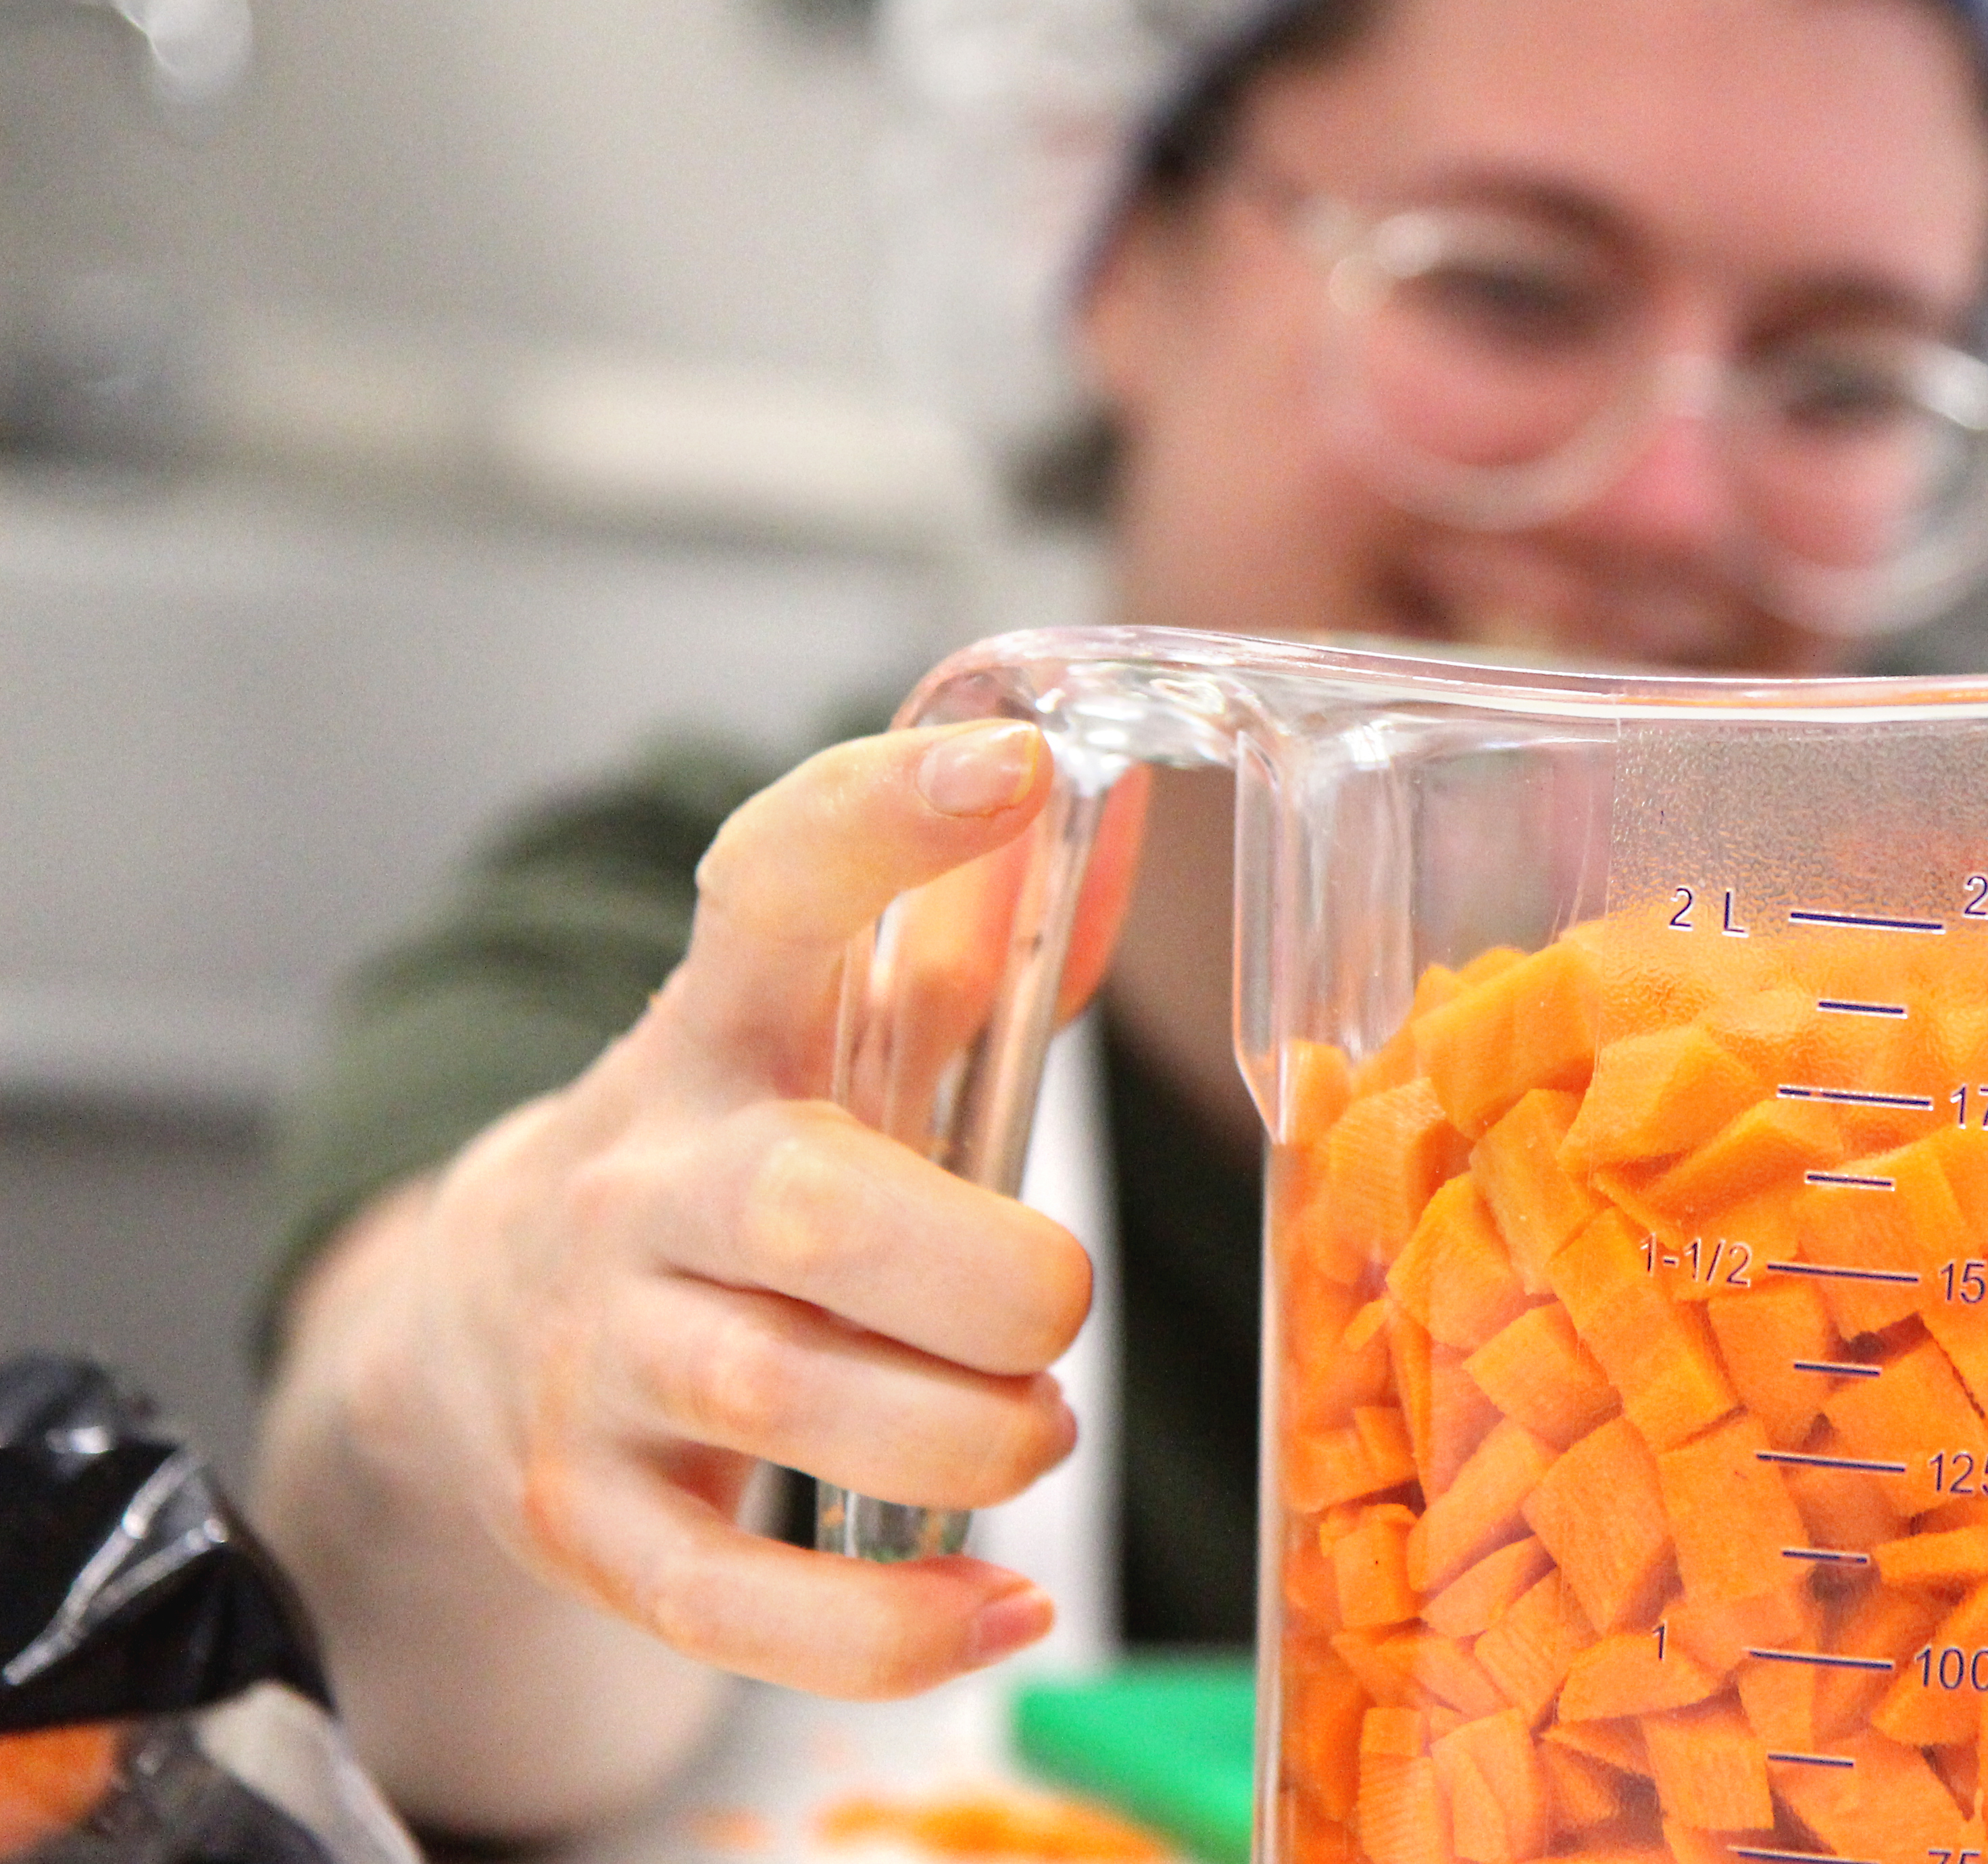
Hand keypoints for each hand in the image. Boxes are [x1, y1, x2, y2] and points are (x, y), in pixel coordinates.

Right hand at [320, 723, 1121, 1696]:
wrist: (463, 1322)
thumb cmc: (723, 1156)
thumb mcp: (819, 1033)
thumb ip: (968, 937)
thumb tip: (1112, 817)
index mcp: (716, 1032)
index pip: (773, 889)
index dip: (883, 822)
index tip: (1010, 770)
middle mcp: (643, 1182)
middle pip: (803, 1205)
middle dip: (975, 1270)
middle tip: (1059, 1300)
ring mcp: (593, 1356)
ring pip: (777, 1402)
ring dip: (959, 1437)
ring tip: (1034, 1431)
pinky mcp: (582, 1516)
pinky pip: (725, 1599)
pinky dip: (879, 1629)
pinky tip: (999, 1607)